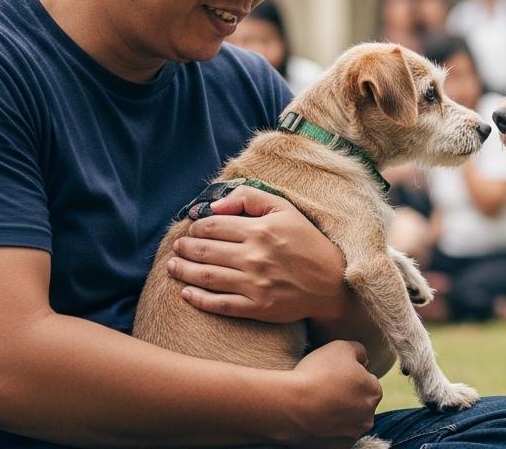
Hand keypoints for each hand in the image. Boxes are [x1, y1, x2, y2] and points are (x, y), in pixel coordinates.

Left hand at [167, 186, 350, 323]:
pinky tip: (185, 293)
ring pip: (206, 277)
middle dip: (184, 248)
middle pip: (204, 251)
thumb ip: (249, 198)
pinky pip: (219, 304)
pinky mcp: (257, 308)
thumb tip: (215, 206)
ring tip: (172, 266)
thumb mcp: (285, 209)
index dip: (196, 226)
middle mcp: (254, 257)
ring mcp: (254, 285)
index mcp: (260, 230)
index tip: (191, 228)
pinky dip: (197, 299)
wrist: (332, 283)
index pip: (213, 226)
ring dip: (183, 271)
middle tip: (177, 247)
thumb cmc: (307, 242)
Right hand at [283, 340, 381, 448]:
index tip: (332, 375)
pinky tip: (313, 419)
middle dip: (346, 397)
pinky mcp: (337, 448)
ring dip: (338, 414)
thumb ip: (359, 350)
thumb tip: (364, 360)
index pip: (366, 381)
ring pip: (347, 421)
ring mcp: (352, 435)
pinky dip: (327, 429)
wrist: (291, 406)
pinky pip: (334, 436)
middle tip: (324, 389)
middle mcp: (368, 416)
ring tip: (316, 404)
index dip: (349, 376)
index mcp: (374, 391)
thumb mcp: (341, 347)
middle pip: (358, 402)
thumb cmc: (317, 373)